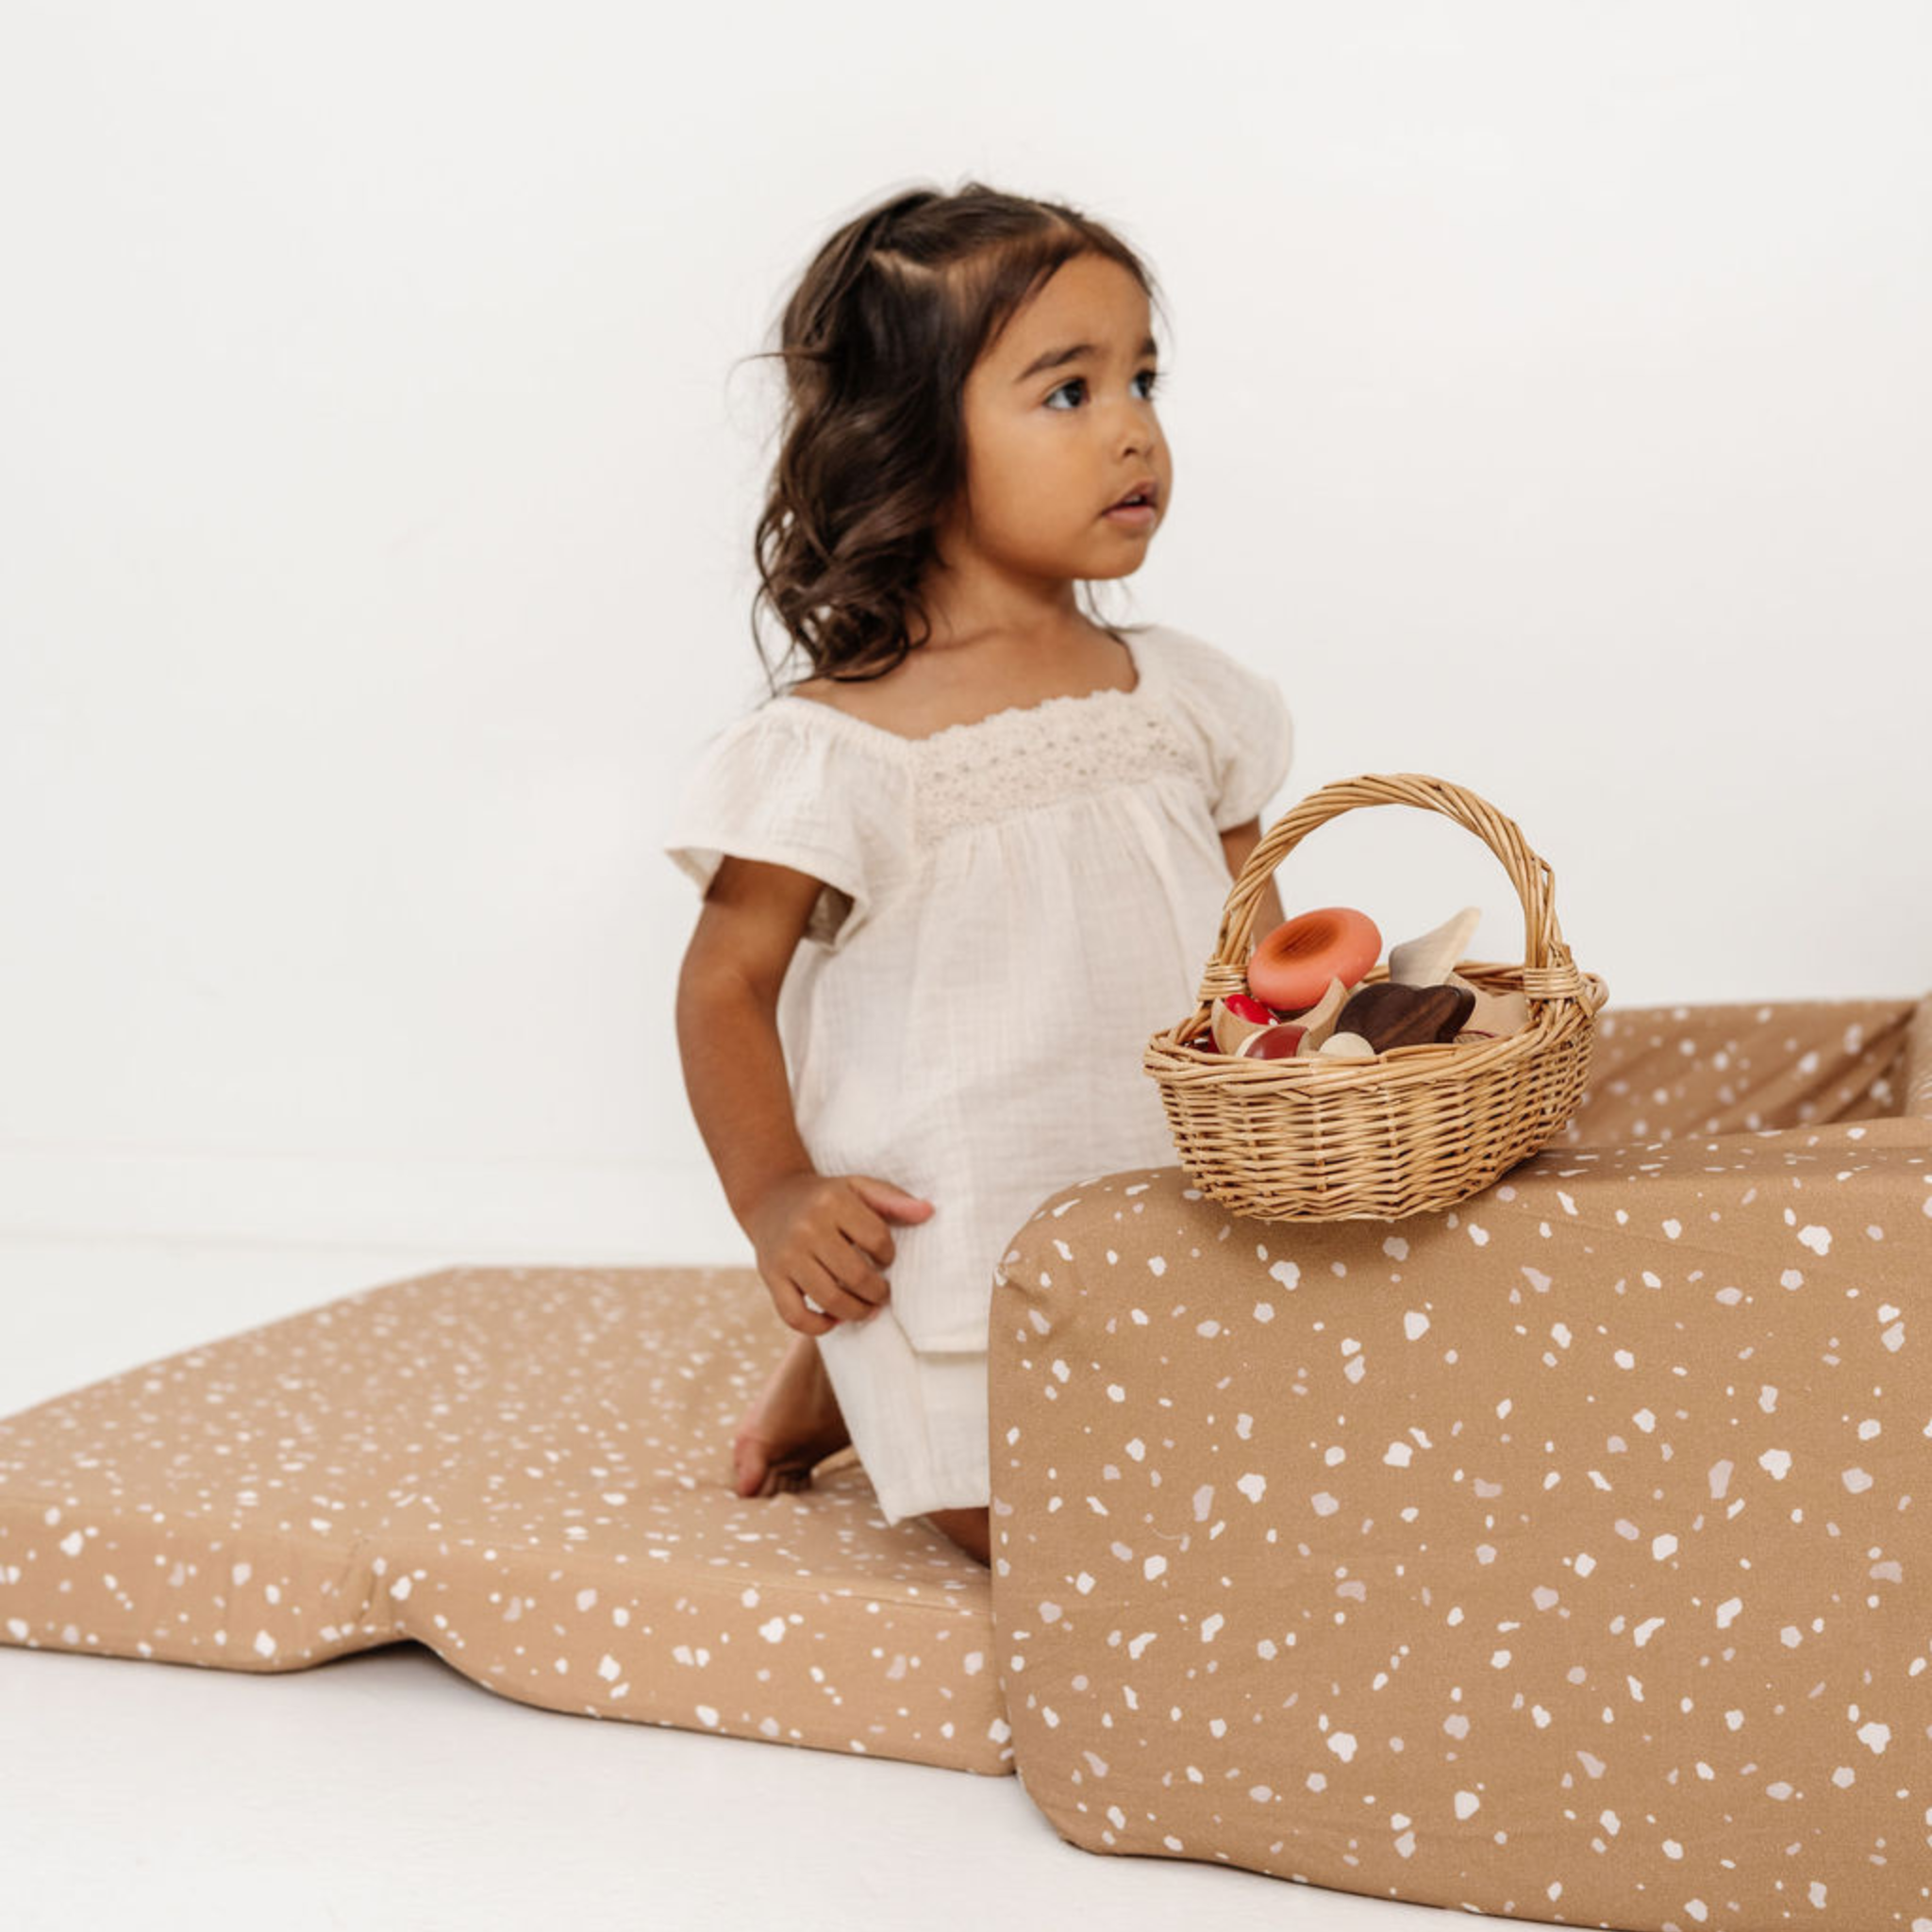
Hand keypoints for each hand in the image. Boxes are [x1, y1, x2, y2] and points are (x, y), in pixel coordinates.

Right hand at [742, 1173, 935, 1336]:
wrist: (771, 1197)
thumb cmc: (825, 1197)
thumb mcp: (857, 1187)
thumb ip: (892, 1199)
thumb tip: (928, 1212)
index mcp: (833, 1202)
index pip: (876, 1239)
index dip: (888, 1255)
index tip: (885, 1258)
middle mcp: (807, 1229)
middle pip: (855, 1275)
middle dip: (877, 1292)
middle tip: (882, 1293)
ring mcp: (787, 1255)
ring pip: (829, 1298)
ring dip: (856, 1311)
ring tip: (867, 1308)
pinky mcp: (771, 1277)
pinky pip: (794, 1315)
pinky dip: (818, 1326)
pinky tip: (834, 1320)